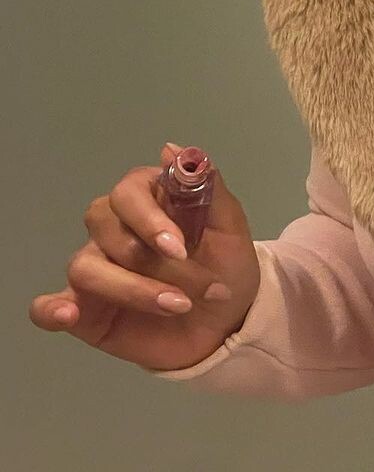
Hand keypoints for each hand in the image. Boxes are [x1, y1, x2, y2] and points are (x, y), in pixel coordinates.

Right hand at [28, 142, 261, 371]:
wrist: (226, 322)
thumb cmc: (226, 265)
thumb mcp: (229, 225)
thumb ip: (206, 186)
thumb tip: (172, 150)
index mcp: (147, 199)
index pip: (128, 191)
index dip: (149, 219)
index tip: (180, 248)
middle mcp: (113, 227)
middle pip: (103, 225)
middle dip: (149, 260)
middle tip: (190, 285)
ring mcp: (96, 268)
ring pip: (85, 266)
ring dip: (132, 289)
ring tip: (177, 306)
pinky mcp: (83, 310)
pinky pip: (47, 306)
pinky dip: (50, 309)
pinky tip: (69, 315)